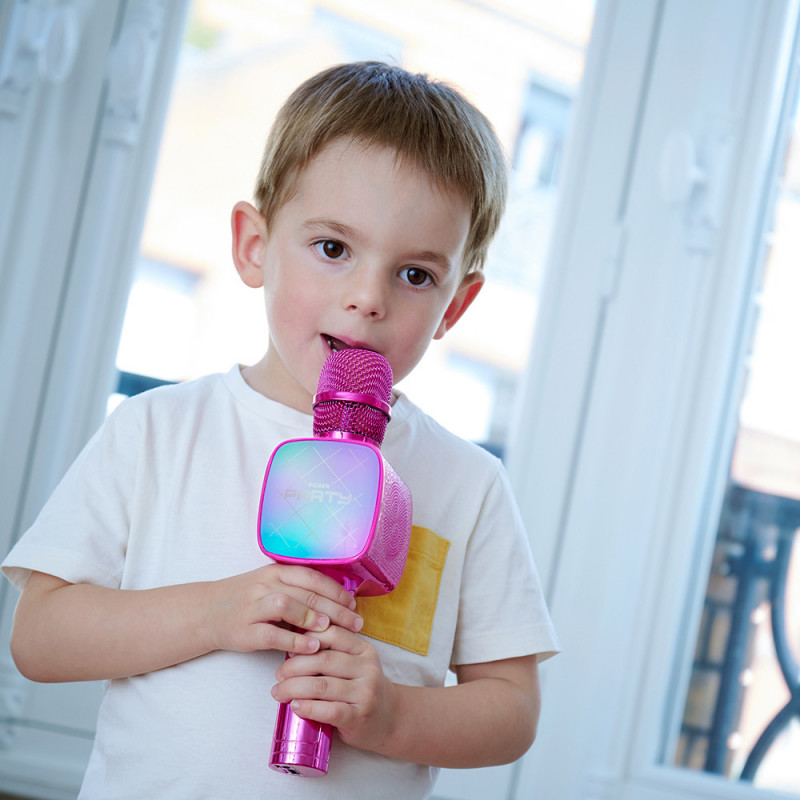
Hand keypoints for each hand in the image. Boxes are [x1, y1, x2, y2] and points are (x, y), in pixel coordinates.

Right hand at [204, 565, 362, 656]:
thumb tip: (335, 602)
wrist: (206, 612)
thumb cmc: (246, 600)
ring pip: (288, 606)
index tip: (354, 604)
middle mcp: (265, 585)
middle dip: (335, 608)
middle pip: (306, 592)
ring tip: (333, 629)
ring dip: (313, 617)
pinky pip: (273, 634)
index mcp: (276, 572)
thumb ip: (298, 591)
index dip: (336, 590)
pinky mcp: (245, 630)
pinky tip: (312, 647)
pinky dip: (295, 641)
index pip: (312, 577)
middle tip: (355, 622)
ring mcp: (253, 607)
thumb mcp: (271, 587)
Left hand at [271, 625, 396, 751]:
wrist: (390, 720)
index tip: (289, 648)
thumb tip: (293, 644)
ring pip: (322, 685)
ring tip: (279, 692)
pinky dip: (308, 708)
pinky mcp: (359, 717)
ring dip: (294, 688)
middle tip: (279, 674)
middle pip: (323, 660)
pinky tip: (295, 706)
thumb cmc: (363, 689)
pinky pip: (328, 710)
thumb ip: (334, 652)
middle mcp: (367, 669)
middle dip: (294, 666)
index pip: (333, 634)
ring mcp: (365, 693)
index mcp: (364, 650)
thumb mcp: (356, 664)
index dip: (306, 639)